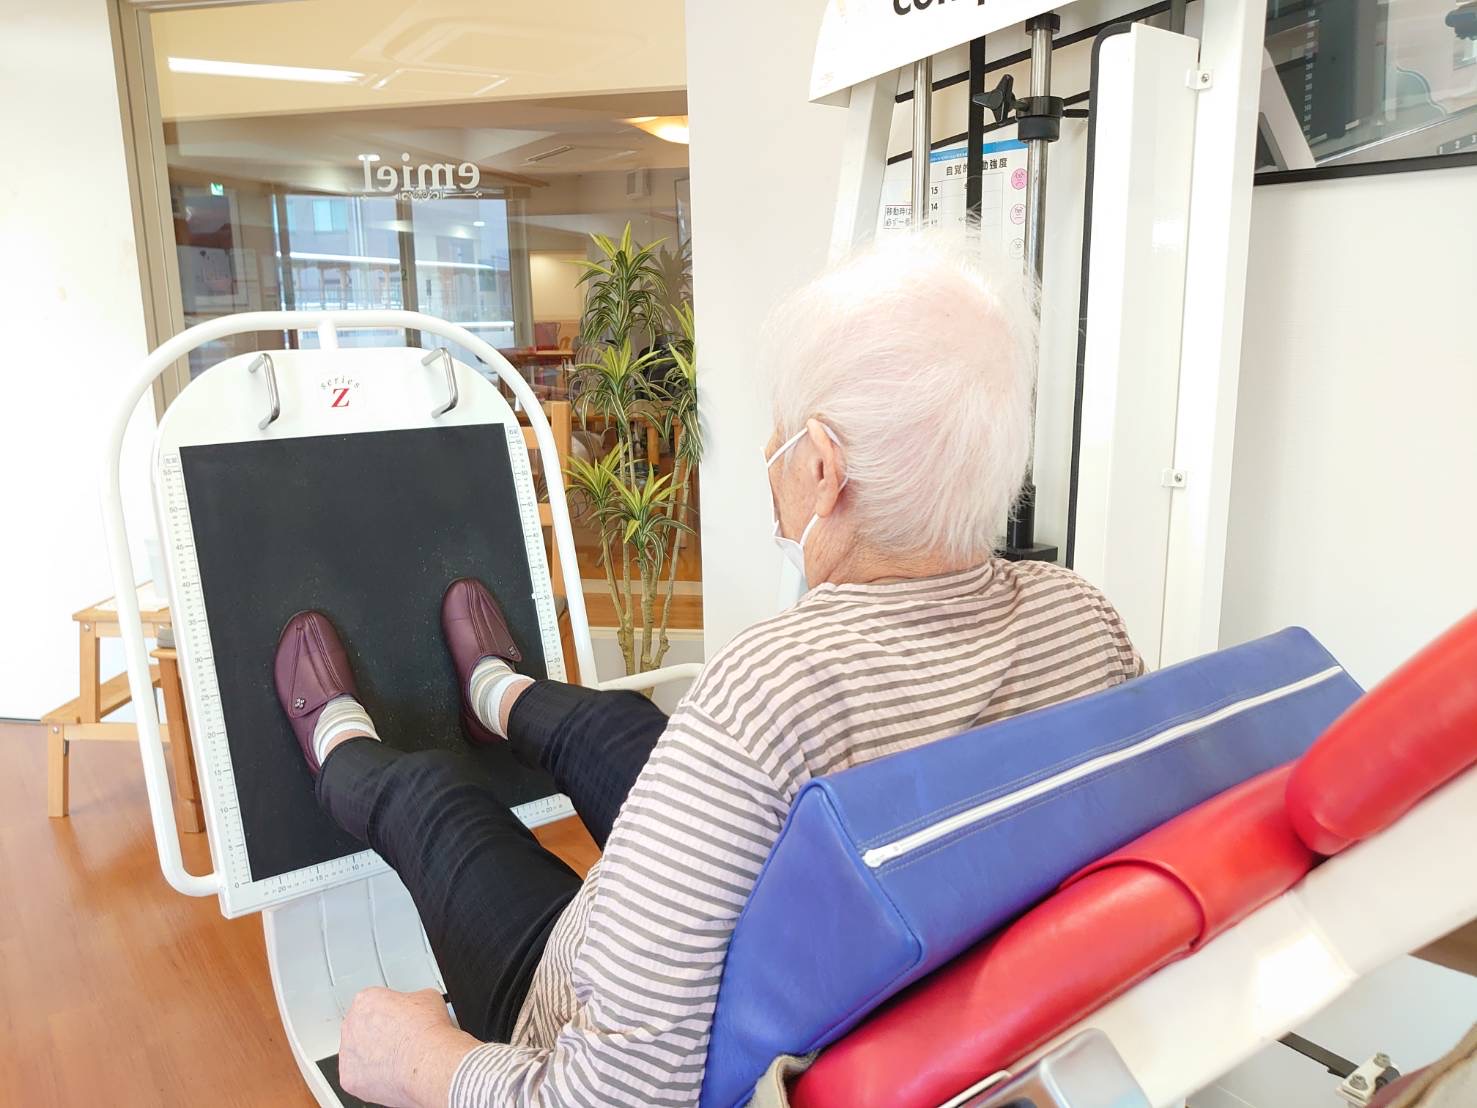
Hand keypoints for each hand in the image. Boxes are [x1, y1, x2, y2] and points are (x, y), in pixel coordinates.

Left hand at [339, 987, 476, 1107]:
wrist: (427, 1062)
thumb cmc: (427, 1032)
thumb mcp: (428, 998)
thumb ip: (412, 1000)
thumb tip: (417, 1010)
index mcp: (365, 1000)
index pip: (372, 1003)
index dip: (390, 1012)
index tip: (399, 1020)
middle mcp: (350, 1025)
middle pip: (360, 1029)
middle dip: (378, 1035)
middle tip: (399, 1041)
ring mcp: (347, 1054)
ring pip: (358, 1055)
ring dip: (373, 1058)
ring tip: (398, 1060)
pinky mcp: (349, 1079)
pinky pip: (359, 1079)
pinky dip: (373, 1079)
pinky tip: (391, 1076)